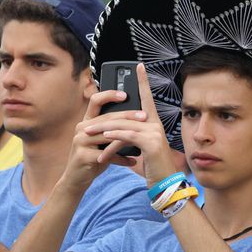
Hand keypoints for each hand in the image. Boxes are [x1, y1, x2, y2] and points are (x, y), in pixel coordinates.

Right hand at [59, 90, 142, 190]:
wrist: (77, 179)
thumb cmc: (94, 158)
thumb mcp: (102, 142)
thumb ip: (113, 130)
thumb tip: (136, 119)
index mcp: (88, 121)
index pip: (96, 101)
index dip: (109, 94)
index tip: (125, 94)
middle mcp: (82, 128)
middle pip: (107, 117)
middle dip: (128, 116)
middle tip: (145, 117)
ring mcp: (80, 141)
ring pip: (107, 135)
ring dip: (127, 138)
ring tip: (142, 141)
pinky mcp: (82, 155)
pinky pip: (107, 155)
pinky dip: (121, 159)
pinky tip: (133, 162)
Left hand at [84, 63, 176, 186]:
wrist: (165, 184)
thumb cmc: (154, 166)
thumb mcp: (143, 148)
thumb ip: (132, 136)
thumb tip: (114, 130)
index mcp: (154, 123)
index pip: (148, 98)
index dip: (143, 81)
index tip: (138, 66)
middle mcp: (156, 125)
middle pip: (126, 115)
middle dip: (104, 121)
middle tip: (86, 127)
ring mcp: (155, 133)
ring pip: (123, 126)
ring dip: (103, 133)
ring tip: (88, 138)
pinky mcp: (151, 143)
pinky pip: (127, 137)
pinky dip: (113, 142)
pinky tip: (103, 147)